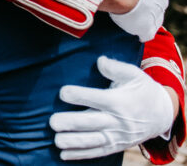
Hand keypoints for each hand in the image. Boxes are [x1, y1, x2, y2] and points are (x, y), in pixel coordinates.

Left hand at [50, 55, 175, 160]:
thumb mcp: (134, 75)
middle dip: (71, 123)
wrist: (162, 114)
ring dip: (73, 142)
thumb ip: (116, 68)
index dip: (79, 95)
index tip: (63, 92)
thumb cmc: (143, 90)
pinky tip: (63, 154)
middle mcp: (117, 120)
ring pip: (92, 141)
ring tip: (56, 139)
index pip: (96, 98)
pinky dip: (81, 154)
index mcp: (119, 101)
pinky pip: (97, 152)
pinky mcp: (115, 145)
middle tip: (53, 122)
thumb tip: (100, 61)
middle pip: (91, 123)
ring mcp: (116, 135)